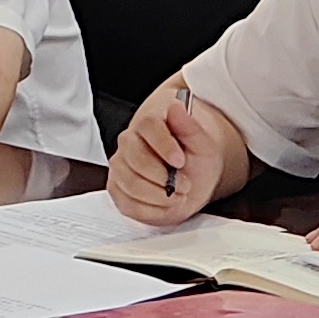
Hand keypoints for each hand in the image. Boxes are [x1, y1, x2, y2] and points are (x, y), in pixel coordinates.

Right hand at [107, 86, 244, 223]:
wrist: (190, 176)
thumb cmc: (193, 157)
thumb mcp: (202, 143)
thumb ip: (189, 126)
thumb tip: (176, 107)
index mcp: (148, 124)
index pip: (148, 127)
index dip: (164, 145)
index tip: (180, 160)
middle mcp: (128, 143)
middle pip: (136, 159)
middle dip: (164, 178)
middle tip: (185, 184)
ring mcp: (119, 167)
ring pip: (131, 184)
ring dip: (160, 196)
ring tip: (177, 195)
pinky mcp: (117, 190)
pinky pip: (128, 204)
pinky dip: (152, 210)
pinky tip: (165, 204)